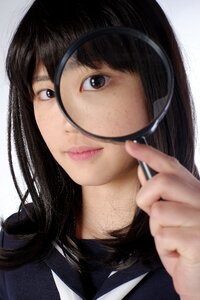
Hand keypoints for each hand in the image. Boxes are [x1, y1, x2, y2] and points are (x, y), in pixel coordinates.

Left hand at [125, 141, 199, 299]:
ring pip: (159, 211)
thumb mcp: (169, 216)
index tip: (130, 145)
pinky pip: (164, 235)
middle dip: (146, 197)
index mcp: (194, 191)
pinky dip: (164, 247)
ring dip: (157, 230)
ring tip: (172, 240)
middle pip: (162, 181)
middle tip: (153, 214)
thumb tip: (141, 169)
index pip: (170, 165)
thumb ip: (158, 194)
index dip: (149, 153)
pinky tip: (178, 253)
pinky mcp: (199, 240)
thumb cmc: (183, 245)